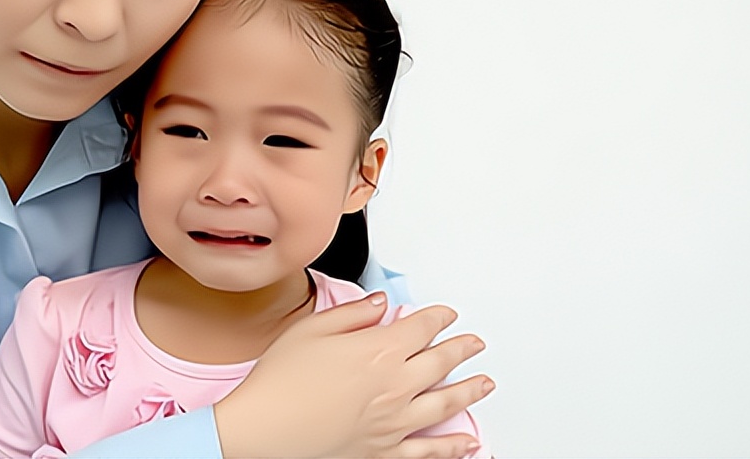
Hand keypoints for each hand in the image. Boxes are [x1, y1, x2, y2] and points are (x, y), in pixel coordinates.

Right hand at [213, 293, 492, 458]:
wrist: (264, 432)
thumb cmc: (280, 383)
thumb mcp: (310, 330)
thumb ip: (351, 315)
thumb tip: (378, 304)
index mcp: (378, 351)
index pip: (421, 327)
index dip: (438, 317)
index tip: (446, 314)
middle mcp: (394, 386)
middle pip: (441, 362)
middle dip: (462, 349)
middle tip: (475, 343)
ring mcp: (393, 422)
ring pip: (445, 404)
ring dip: (470, 391)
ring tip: (485, 383)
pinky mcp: (385, 451)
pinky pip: (428, 450)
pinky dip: (452, 446)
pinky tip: (467, 442)